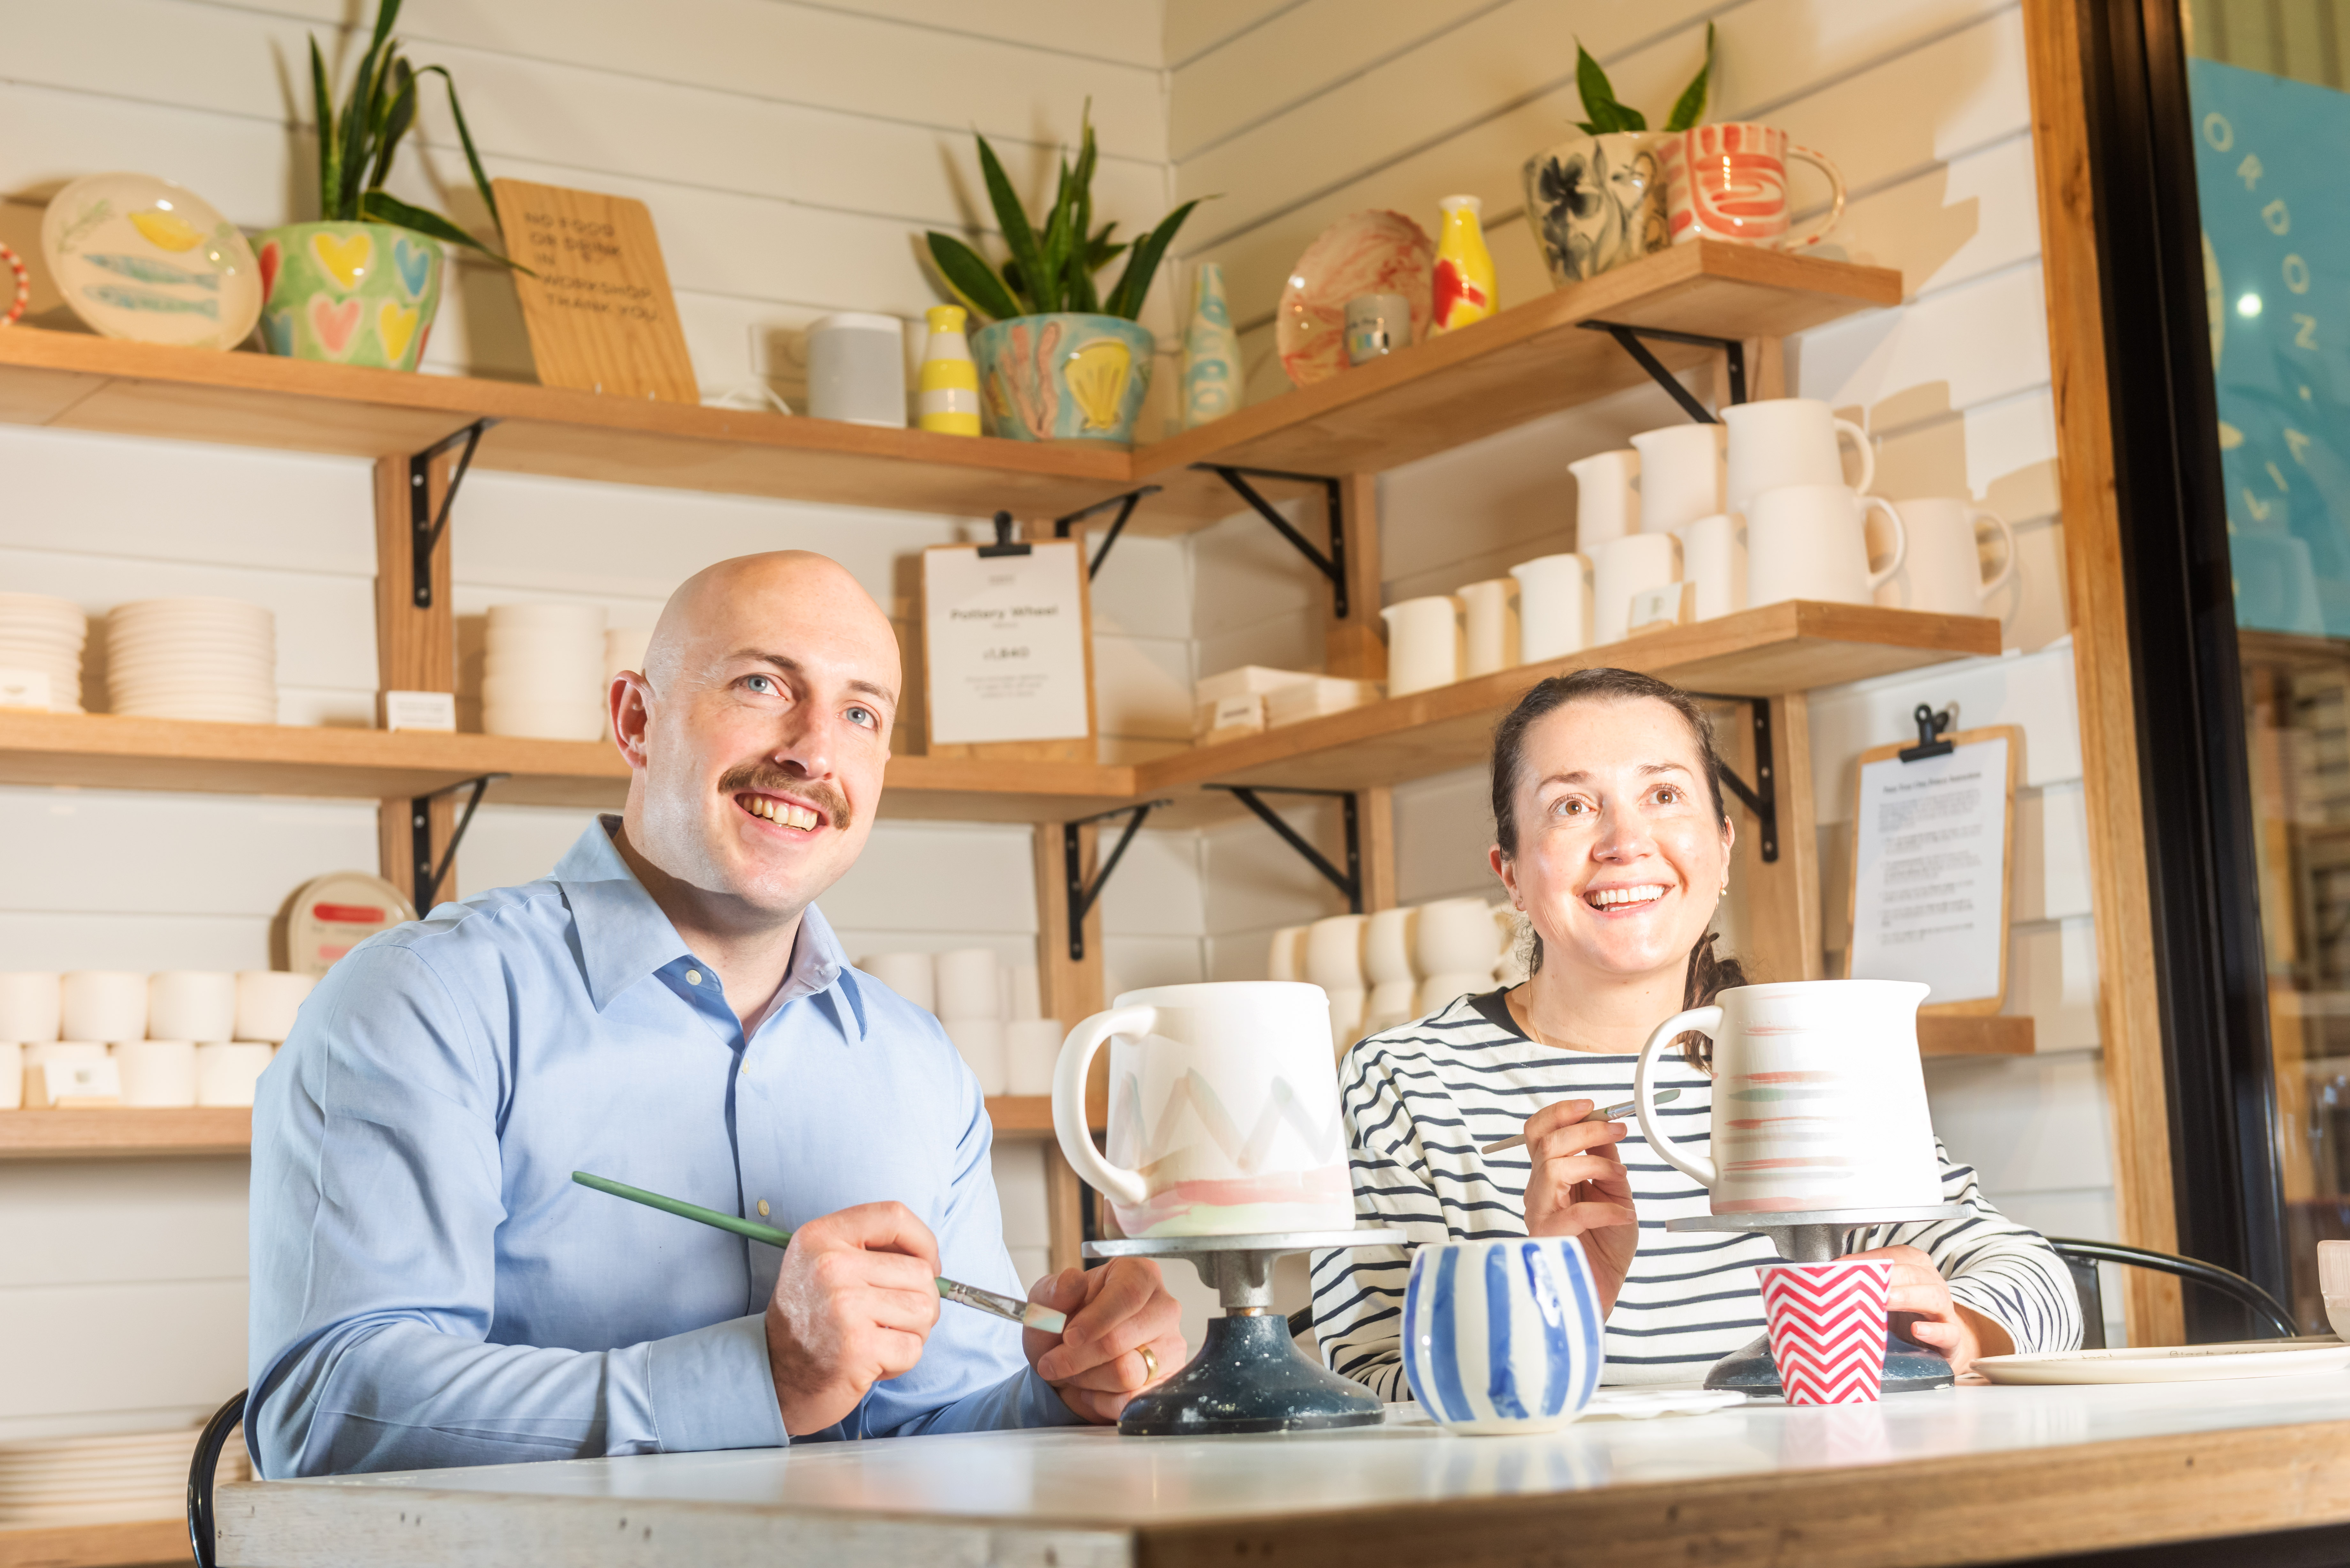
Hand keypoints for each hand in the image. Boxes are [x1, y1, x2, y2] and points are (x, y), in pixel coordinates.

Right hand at [764, 1202, 941, 1434]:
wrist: (775, 1376)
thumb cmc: (812, 1320)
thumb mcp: (824, 1264)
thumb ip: (870, 1249)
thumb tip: (931, 1260)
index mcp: (822, 1236)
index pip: (895, 1216)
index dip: (923, 1241)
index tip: (927, 1265)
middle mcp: (831, 1265)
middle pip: (919, 1272)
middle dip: (921, 1300)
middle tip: (893, 1319)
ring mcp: (844, 1307)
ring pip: (923, 1310)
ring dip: (912, 1332)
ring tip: (880, 1339)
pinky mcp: (858, 1347)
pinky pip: (913, 1348)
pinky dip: (900, 1361)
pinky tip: (872, 1361)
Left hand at [1022, 1259, 1185, 1423]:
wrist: (1068, 1366)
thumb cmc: (1063, 1328)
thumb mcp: (1046, 1304)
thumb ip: (1055, 1292)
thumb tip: (1072, 1280)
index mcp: (1138, 1275)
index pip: (1129, 1293)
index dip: (1097, 1319)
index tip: (1069, 1337)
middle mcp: (1163, 1307)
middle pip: (1122, 1338)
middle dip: (1078, 1356)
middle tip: (1053, 1361)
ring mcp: (1170, 1347)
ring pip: (1127, 1372)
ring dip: (1088, 1378)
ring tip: (1075, 1371)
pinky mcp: (1168, 1382)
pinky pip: (1133, 1401)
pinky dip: (1102, 1401)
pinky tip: (1091, 1390)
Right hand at [1518, 1098, 1638, 1310]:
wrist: (1600, 1289)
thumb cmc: (1602, 1245)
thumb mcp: (1613, 1191)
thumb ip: (1604, 1159)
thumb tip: (1606, 1125)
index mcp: (1548, 1176)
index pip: (1538, 1132)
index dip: (1560, 1112)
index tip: (1592, 1106)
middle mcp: (1538, 1191)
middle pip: (1547, 1142)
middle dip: (1587, 1130)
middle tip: (1618, 1131)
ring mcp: (1540, 1214)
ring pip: (1553, 1168)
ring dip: (1596, 1165)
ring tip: (1621, 1180)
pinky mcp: (1549, 1238)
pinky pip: (1576, 1212)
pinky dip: (1608, 1210)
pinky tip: (1624, 1216)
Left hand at [1842, 1244, 2013, 1374]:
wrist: (1939, 1342)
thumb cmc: (1905, 1314)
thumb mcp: (1884, 1296)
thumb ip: (1863, 1286)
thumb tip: (1825, 1280)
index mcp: (1915, 1267)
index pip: (1892, 1256)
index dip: (1867, 1260)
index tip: (1841, 1267)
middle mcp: (1932, 1284)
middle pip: (1914, 1273)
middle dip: (1890, 1276)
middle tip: (1865, 1284)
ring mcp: (1944, 1311)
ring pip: (1933, 1296)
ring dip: (1908, 1297)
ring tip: (1887, 1301)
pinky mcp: (1952, 1339)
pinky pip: (1948, 1332)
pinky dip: (1934, 1331)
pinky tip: (1917, 1330)